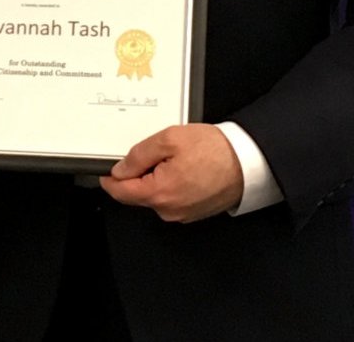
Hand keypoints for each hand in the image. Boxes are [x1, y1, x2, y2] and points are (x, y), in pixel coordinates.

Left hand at [99, 124, 243, 222]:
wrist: (249, 162)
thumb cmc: (214, 150)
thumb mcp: (169, 140)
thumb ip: (139, 155)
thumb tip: (119, 169)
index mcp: (160, 194)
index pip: (120, 192)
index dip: (108, 177)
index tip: (104, 166)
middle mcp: (169, 210)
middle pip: (136, 193)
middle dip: (136, 173)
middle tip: (150, 151)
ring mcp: (182, 214)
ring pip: (154, 195)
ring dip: (154, 177)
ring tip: (172, 156)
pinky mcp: (193, 211)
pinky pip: (170, 198)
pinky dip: (169, 183)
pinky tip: (182, 167)